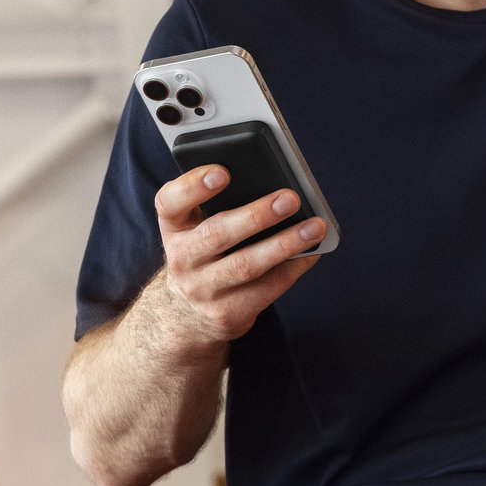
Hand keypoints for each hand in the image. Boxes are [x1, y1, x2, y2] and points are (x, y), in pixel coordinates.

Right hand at [150, 165, 323, 344]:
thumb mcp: (195, 228)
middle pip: (217, 234)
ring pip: (246, 265)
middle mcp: (182, 259)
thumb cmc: (204, 253)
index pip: (170, 202)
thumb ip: (219, 204)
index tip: (223, 172)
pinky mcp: (227, 313)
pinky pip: (266, 289)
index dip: (194, 186)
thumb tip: (275, 188)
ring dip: (284, 244)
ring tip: (315, 227)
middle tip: (290, 199)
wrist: (188, 313)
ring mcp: (203, 290)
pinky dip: (293, 268)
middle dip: (256, 215)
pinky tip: (312, 252)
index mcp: (174, 227)